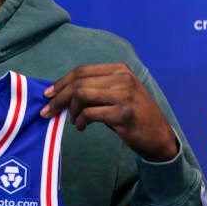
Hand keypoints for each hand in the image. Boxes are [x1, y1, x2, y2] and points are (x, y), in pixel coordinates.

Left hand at [40, 64, 176, 161]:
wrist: (158, 136)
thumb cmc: (133, 115)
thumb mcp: (118, 94)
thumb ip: (95, 89)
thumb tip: (61, 93)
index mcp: (120, 69)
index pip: (82, 71)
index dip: (61, 82)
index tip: (48, 94)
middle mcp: (123, 78)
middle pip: (79, 83)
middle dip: (59, 97)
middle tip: (48, 111)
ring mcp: (125, 95)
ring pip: (82, 95)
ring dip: (71, 110)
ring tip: (73, 120)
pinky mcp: (123, 114)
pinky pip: (90, 114)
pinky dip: (80, 121)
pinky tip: (81, 127)